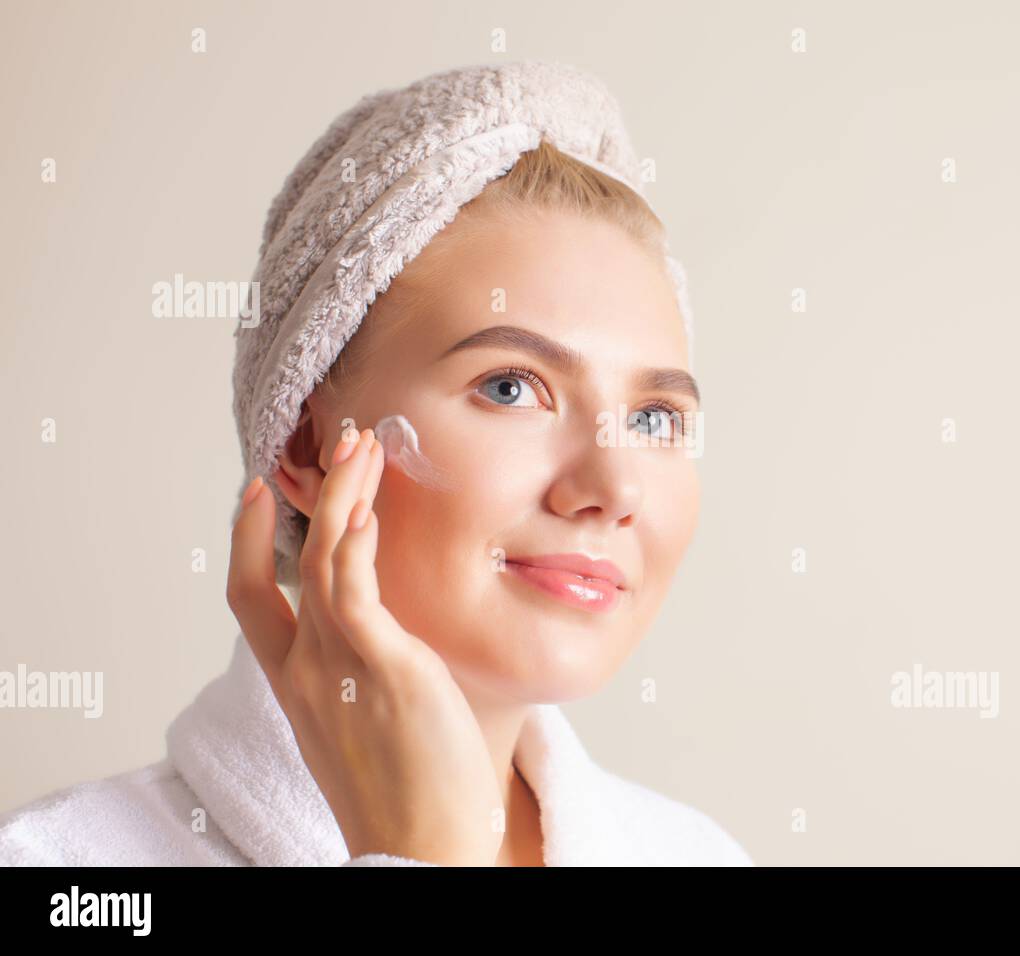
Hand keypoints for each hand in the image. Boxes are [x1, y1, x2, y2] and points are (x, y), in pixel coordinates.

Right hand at [225, 427, 503, 865]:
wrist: (420, 849)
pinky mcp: (379, 666)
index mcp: (297, 685)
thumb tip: (401, 644)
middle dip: (302, 496)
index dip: (247, 541)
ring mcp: (334, 666)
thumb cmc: (411, 795)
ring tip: (365, 446)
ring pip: (321, 557)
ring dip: (343, 493)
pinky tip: (367, 503)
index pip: (251, 601)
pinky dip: (354, 539)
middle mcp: (303, 671)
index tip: (257, 493)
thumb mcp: (372, 723)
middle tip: (335, 444)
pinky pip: (353, 587)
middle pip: (277, 566)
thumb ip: (371, 675)